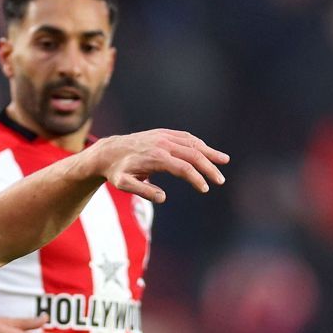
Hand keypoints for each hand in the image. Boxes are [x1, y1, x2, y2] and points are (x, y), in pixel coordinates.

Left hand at [86, 129, 228, 203]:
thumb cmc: (117, 171)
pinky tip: (208, 152)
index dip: (196, 179)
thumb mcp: (125, 185)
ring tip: (224, 161)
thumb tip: (163, 198)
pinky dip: (199, 144)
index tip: (205, 189)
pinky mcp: (164, 133)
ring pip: (192, 143)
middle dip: (209, 168)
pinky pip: (186, 137)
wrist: (109, 151)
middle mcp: (163, 144)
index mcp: (156, 157)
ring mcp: (164, 136)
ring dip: (209, 152)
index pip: (183, 168)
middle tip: (220, 181)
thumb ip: (143, 192)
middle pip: (193, 154)